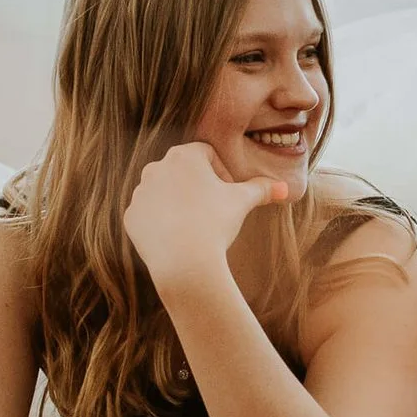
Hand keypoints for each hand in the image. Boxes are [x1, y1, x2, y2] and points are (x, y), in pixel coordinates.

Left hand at [123, 142, 286, 292]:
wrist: (185, 262)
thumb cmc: (215, 223)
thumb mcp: (243, 202)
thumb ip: (262, 189)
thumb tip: (286, 188)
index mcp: (183, 156)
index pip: (207, 155)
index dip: (222, 174)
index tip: (229, 194)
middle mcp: (156, 168)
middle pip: (183, 172)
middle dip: (198, 187)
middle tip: (214, 210)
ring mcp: (140, 193)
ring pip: (164, 192)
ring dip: (178, 203)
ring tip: (196, 225)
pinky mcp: (131, 216)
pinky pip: (149, 215)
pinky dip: (161, 223)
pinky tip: (178, 237)